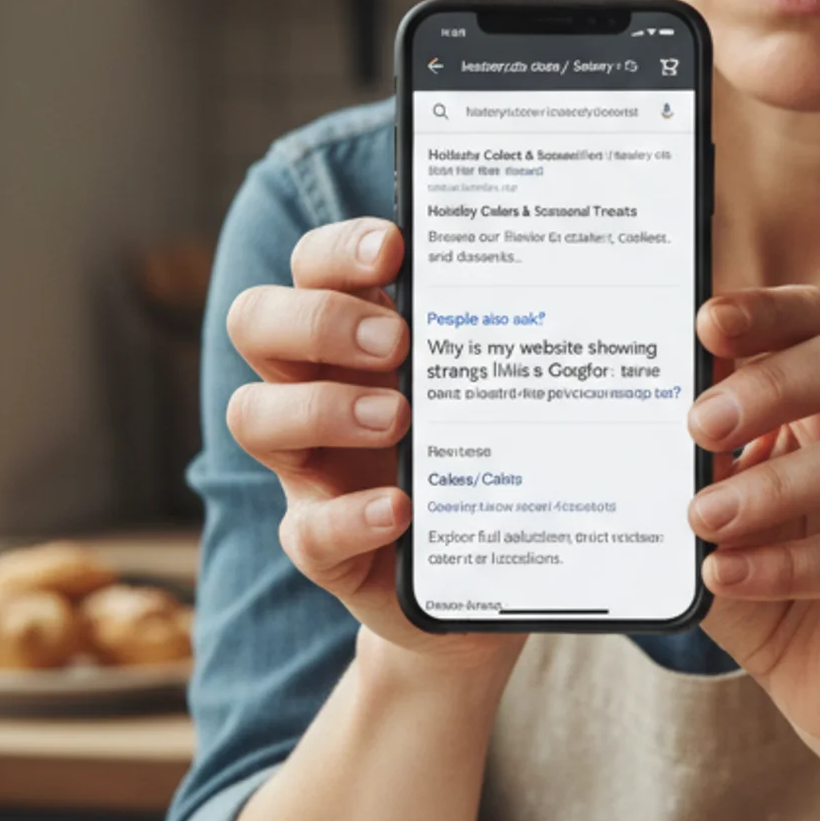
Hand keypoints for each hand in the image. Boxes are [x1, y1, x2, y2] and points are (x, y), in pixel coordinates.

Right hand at [225, 219, 524, 677]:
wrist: (482, 570)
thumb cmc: (480, 449)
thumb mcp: (485, 386)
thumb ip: (494, 337)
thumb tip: (566, 275)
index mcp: (352, 335)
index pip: (313, 268)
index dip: (337, 250)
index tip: (393, 250)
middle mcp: (312, 388)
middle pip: (256, 322)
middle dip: (320, 320)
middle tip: (395, 340)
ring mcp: (308, 466)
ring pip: (253, 417)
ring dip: (322, 408)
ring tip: (400, 419)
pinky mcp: (322, 544)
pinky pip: (305, 531)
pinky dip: (349, 516)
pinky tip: (400, 508)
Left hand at [688, 287, 819, 751]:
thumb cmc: (768, 579)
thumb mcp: (718, 512)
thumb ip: (693, 468)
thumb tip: (642, 420)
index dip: (770, 310)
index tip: (705, 323)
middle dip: (774, 383)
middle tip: (698, 425)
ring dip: (774, 485)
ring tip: (701, 518)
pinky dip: (787, 565)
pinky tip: (725, 573)